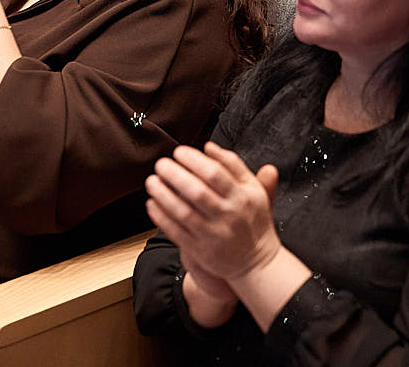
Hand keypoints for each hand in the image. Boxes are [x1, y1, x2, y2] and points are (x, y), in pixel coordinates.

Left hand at [146, 142, 282, 283]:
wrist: (256, 262)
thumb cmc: (252, 220)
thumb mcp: (254, 190)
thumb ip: (234, 165)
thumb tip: (209, 146)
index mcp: (242, 197)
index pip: (215, 174)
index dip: (194, 160)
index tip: (179, 152)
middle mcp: (228, 216)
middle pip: (197, 192)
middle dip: (175, 175)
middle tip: (161, 164)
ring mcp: (213, 235)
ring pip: (183, 212)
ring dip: (163, 195)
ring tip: (152, 181)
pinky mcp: (201, 251)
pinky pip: (176, 232)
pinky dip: (161, 217)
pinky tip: (152, 203)